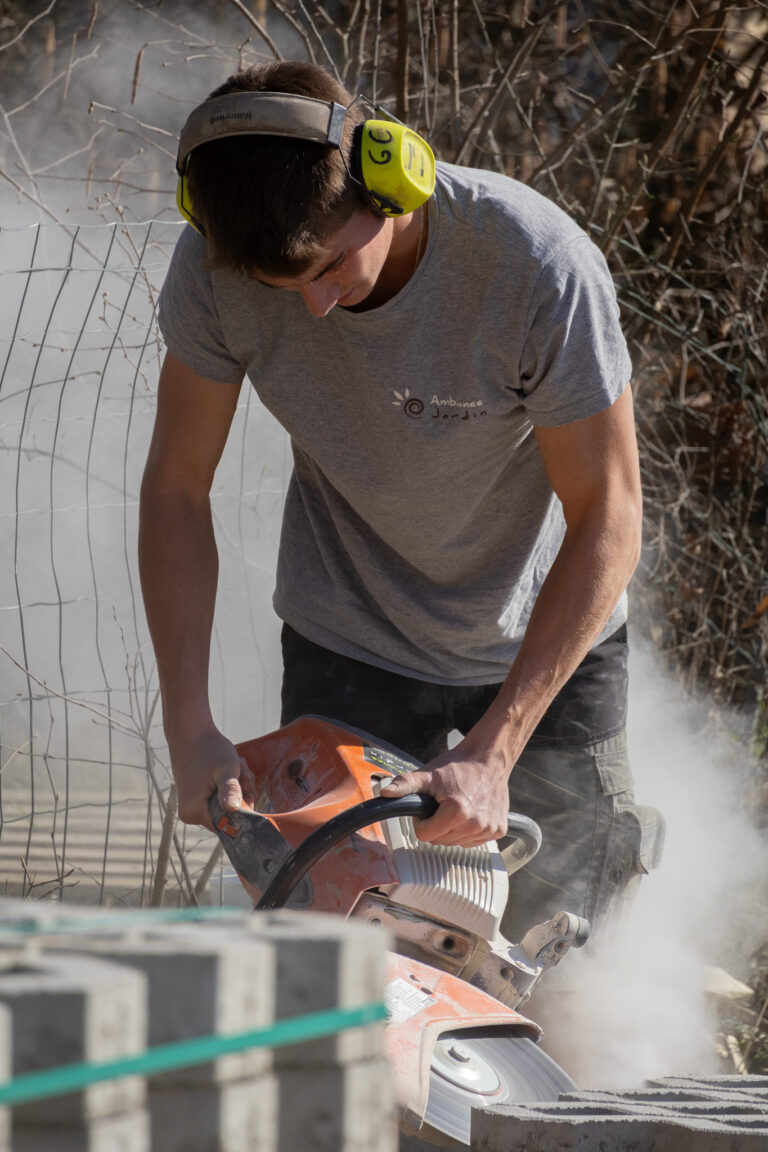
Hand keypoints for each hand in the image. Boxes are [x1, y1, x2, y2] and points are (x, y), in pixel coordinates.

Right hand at [169, 728, 256, 829]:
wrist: (191, 731)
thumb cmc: (209, 748)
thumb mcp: (226, 768)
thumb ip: (230, 789)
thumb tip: (233, 809)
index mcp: (194, 812)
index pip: (229, 825)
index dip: (244, 809)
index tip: (245, 787)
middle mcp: (191, 814)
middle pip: (230, 814)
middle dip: (242, 793)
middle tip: (241, 773)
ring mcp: (194, 805)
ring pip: (228, 803)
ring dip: (238, 786)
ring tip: (235, 766)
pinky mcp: (197, 796)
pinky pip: (222, 796)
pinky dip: (230, 783)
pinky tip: (229, 768)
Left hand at [379, 738, 511, 846]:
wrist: (489, 758)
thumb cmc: (458, 766)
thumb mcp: (429, 774)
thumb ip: (405, 784)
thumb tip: (385, 793)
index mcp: (456, 812)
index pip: (425, 836)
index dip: (422, 822)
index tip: (429, 807)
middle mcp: (475, 824)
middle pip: (440, 841)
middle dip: (436, 825)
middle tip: (442, 804)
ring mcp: (488, 829)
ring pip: (456, 843)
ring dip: (452, 829)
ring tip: (457, 807)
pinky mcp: (498, 830)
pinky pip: (473, 842)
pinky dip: (468, 831)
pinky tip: (470, 813)